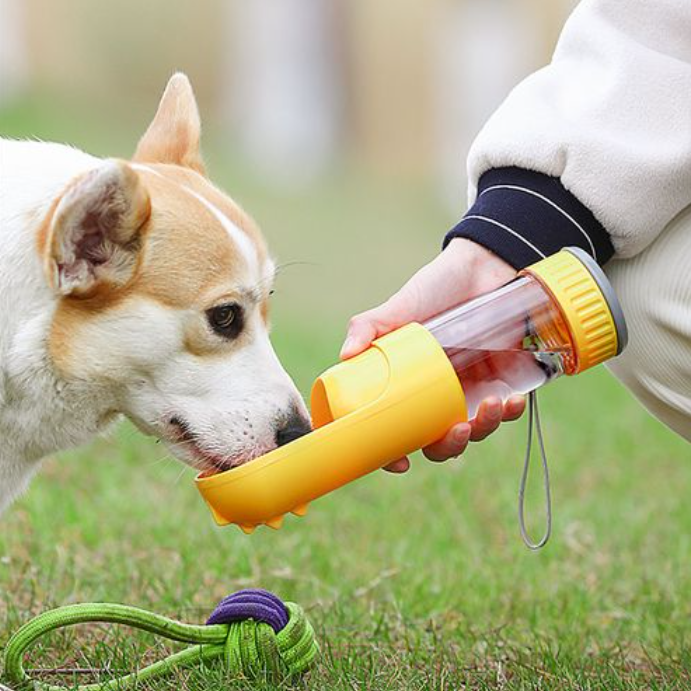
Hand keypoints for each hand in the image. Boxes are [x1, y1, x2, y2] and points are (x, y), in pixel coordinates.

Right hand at [340, 238, 525, 471]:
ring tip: (491, 406)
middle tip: (455, 430)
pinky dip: (509, 412)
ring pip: (473, 430)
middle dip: (448, 447)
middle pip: (436, 441)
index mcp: (407, 385)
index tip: (401, 463)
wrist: (483, 266)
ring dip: (483, 429)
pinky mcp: (501, 381)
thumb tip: (345, 355)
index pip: (394, 429)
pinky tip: (510, 400)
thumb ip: (370, 325)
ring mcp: (469, 390)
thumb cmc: (437, 287)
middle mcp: (436, 394)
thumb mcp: (401, 307)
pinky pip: (505, 410)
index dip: (391, 453)